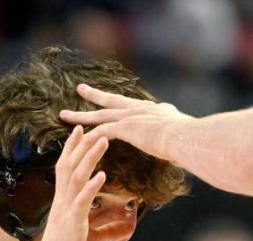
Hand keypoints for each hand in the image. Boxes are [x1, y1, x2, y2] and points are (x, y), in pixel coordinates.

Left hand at [60, 84, 193, 163]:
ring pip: (98, 115)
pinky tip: (76, 140)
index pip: (130, 104)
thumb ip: (175, 127)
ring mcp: (131, 117)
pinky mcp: (126, 128)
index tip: (110, 97)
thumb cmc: (189, 140)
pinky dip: (88, 137)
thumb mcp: (181, 129)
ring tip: (63, 115)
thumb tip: (179, 129)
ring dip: (80, 116)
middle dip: (94, 95)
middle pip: (111, 101)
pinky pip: (100, 132)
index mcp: (151, 109)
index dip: (119, 101)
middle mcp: (139, 109)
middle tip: (80, 89)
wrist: (188, 138)